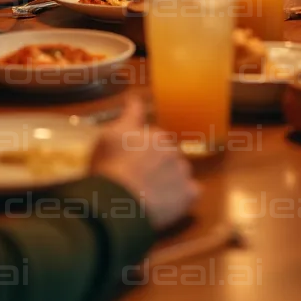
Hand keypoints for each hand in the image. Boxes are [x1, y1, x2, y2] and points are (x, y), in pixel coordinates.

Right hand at [91, 98, 199, 230]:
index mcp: (153, 134)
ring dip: (171, 177)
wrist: (117, 203)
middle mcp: (171, 148)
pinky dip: (183, 195)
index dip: (144, 144)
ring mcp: (182, 170)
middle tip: (140, 177)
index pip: (154, 134)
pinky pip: (192, 191)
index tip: (137, 148)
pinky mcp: (189, 192)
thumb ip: (126, 117)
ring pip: (180, 170)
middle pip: (167, 152)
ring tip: (153, 193)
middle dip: (157, 161)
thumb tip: (136, 97)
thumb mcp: (108, 137)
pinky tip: (169, 202)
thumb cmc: (108, 168)